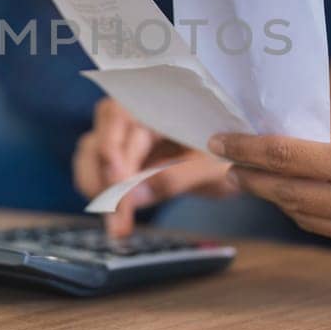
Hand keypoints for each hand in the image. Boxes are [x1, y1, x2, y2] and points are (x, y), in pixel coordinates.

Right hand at [73, 98, 237, 236]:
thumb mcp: (213, 168)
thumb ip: (176, 178)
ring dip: (97, 189)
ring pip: (90, 153)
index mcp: (161, 104)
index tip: (120, 197)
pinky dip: (99, 191)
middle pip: (99, 139)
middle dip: (105, 184)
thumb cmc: (231, 155)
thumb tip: (133, 197)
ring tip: (117, 225)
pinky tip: (116, 216)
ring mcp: (126, 133)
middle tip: (119, 225)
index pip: (121, 127)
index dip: (115, 162)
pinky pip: (96, 167)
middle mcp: (137, 113)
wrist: (240, 160)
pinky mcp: (122, 154)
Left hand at [209, 119, 330, 256]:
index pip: (284, 157)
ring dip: (275, 196)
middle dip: (252, 175)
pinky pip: (325, 229)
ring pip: (301, 214)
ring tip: (255, 177)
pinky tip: (294, 197)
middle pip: (285, 191)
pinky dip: (305, 212)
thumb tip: (290, 145)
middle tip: (230, 160)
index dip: (245, 148)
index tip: (218, 140)